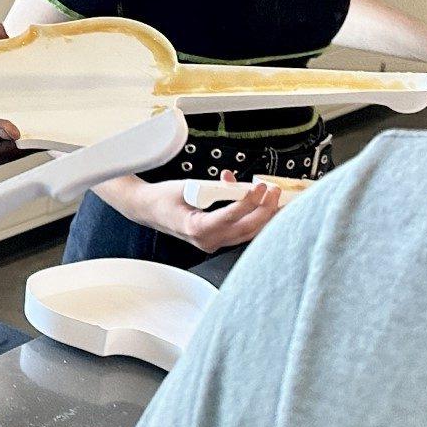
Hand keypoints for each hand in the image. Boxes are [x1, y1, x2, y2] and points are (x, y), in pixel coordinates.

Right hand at [158, 179, 283, 248]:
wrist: (149, 210)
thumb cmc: (164, 198)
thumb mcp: (188, 186)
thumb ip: (215, 187)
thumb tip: (236, 182)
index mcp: (195, 228)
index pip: (230, 217)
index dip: (248, 201)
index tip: (259, 187)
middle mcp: (207, 241)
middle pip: (245, 228)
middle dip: (263, 209)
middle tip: (273, 189)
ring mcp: (214, 243)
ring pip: (249, 233)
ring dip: (265, 216)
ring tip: (277, 199)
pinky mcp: (219, 240)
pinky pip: (244, 232)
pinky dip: (257, 220)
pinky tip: (268, 209)